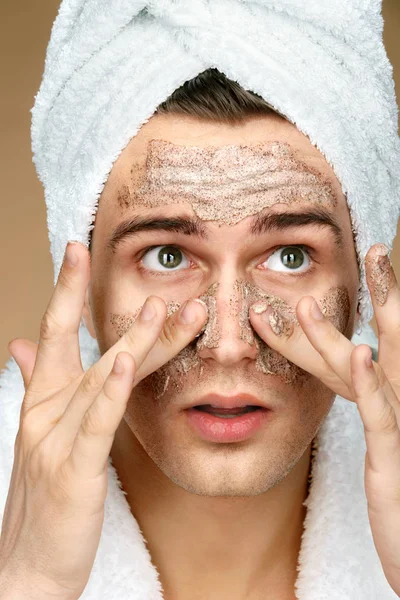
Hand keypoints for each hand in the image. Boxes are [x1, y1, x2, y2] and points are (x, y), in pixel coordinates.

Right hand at [0, 241, 206, 599]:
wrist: (29, 568)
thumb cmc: (46, 500)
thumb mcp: (40, 436)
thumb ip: (39, 385)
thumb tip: (24, 344)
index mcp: (42, 403)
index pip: (53, 334)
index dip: (64, 290)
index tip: (78, 252)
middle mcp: (45, 413)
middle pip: (80, 347)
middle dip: (93, 299)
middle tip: (110, 256)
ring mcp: (54, 440)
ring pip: (98, 379)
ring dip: (131, 340)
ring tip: (160, 307)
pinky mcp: (72, 471)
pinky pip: (96, 423)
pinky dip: (112, 390)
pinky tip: (129, 363)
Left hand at [249, 243, 399, 595]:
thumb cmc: (396, 490)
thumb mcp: (377, 437)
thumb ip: (361, 397)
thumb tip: (353, 360)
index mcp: (388, 397)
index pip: (362, 347)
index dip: (351, 311)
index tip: (334, 275)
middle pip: (392, 338)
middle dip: (384, 292)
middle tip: (374, 248)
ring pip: (389, 361)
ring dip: (381, 315)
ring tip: (375, 270)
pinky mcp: (395, 454)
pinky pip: (382, 411)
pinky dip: (371, 380)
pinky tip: (360, 351)